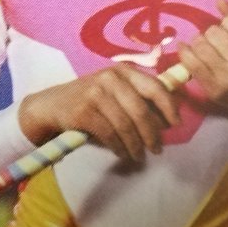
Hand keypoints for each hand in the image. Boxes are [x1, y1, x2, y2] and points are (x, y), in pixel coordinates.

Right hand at [18, 65, 179, 161]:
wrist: (51, 105)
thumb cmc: (91, 101)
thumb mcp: (115, 92)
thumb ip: (138, 99)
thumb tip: (168, 121)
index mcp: (124, 71)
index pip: (154, 86)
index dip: (169, 106)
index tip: (176, 124)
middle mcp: (110, 78)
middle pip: (141, 110)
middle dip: (152, 133)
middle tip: (157, 149)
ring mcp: (95, 93)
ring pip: (126, 125)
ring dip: (135, 145)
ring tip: (139, 156)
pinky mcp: (83, 111)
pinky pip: (109, 134)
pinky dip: (119, 147)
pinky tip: (122, 153)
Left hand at [177, 0, 227, 126]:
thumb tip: (219, 1)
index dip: (227, 22)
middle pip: (213, 32)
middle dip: (212, 32)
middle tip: (217, 40)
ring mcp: (226, 78)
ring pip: (200, 46)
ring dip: (199, 41)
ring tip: (205, 45)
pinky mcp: (211, 89)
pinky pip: (190, 63)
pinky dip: (185, 52)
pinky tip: (186, 48)